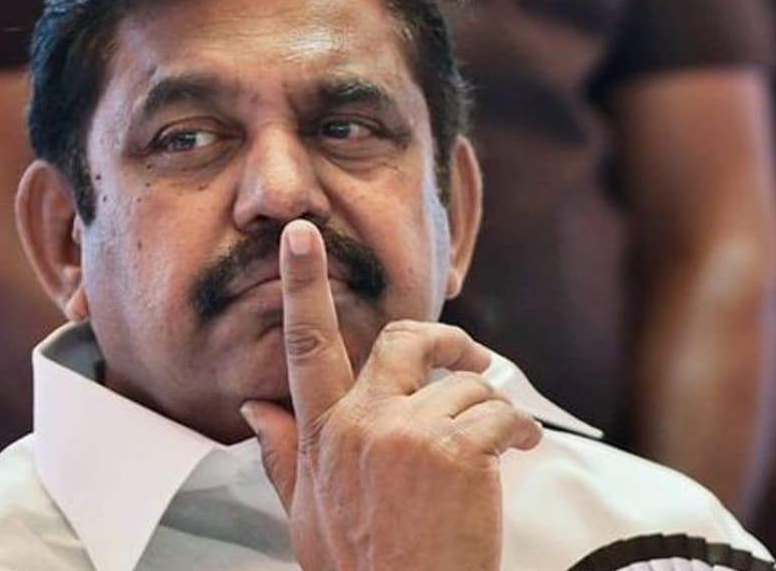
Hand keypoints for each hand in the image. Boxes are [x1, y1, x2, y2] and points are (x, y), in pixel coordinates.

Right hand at [240, 219, 542, 570]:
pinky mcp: (456, 449)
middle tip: (470, 360)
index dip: (302, 285)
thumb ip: (284, 453)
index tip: (299, 237)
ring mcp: (408, 432)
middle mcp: (361, 422)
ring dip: (492, 413)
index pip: (307, 345)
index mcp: (323, 432)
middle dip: (447, 341)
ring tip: (501, 446)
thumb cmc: (364, 568)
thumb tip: (256, 408)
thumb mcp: (306, 514)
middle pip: (405, 341)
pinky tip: (519, 453)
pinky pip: (500, 414)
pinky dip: (519, 431)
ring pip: (466, 386)